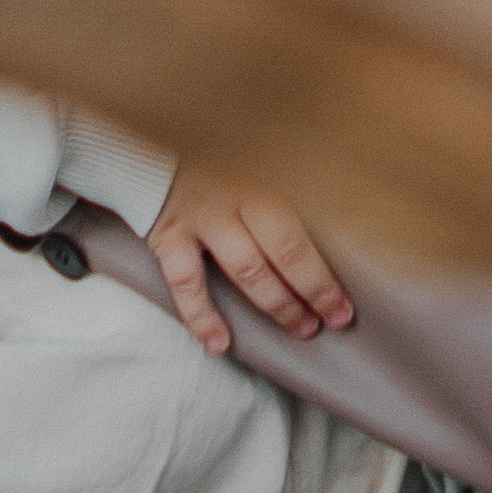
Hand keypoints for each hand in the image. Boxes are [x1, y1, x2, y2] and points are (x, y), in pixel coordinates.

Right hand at [147, 167, 351, 355]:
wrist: (149, 149)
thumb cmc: (215, 168)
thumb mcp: (254, 168)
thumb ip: (280, 198)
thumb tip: (330, 231)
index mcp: (259, 188)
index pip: (296, 241)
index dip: (320, 279)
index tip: (341, 307)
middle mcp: (232, 203)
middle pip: (276, 256)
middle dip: (304, 295)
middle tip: (324, 323)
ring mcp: (199, 220)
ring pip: (242, 270)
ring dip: (272, 305)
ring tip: (296, 329)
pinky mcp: (166, 237)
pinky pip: (185, 283)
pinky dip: (201, 316)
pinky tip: (219, 343)